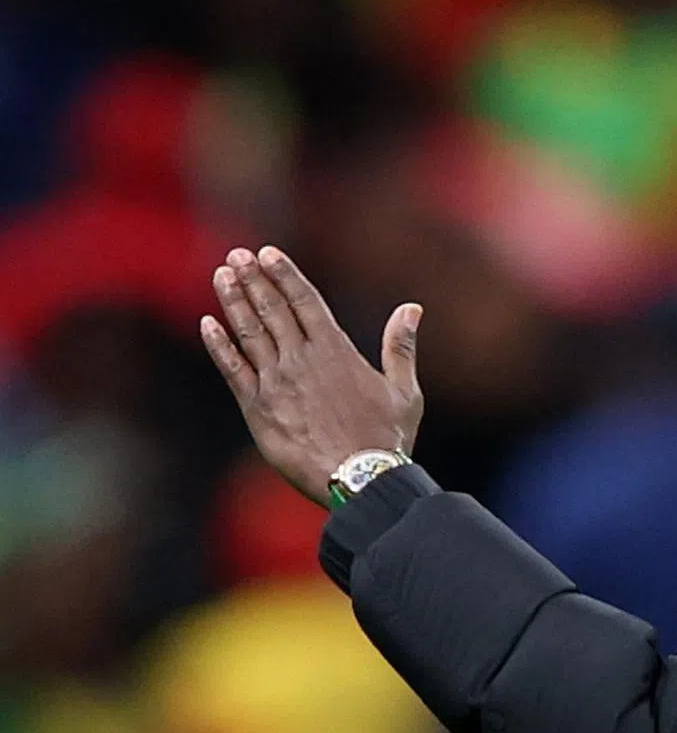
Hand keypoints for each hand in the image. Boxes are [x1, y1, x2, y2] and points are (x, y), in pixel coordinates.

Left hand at [201, 245, 423, 505]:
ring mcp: (276, 383)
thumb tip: (412, 309)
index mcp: (336, 350)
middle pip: (272, 309)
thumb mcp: (405, 391)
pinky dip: (220, 345)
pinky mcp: (258, 409)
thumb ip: (402, 347)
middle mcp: (301, 360)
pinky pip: (233, 370)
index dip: (284, 274)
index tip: (267, 253)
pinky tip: (208, 325)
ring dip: (233, 302)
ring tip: (222, 276)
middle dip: (253, 279)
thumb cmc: (386, 439)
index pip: (304, 300)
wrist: (358, 479)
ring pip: (249, 332)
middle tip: (236, 255)